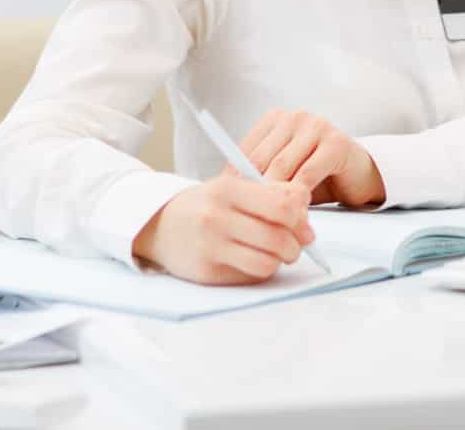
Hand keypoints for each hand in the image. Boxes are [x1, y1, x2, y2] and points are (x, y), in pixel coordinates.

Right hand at [130, 174, 314, 285]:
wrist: (159, 224)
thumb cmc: (206, 204)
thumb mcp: (234, 187)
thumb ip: (272, 191)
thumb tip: (305, 204)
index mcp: (228, 188)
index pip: (283, 206)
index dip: (301, 217)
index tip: (303, 222)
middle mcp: (217, 217)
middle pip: (279, 238)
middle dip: (297, 245)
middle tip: (296, 244)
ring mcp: (210, 247)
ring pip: (268, 263)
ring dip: (281, 261)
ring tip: (277, 253)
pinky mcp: (207, 272)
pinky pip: (251, 277)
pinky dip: (261, 270)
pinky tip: (255, 260)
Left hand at [240, 108, 386, 208]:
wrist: (357, 174)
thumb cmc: (315, 174)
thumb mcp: (283, 172)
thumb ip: (260, 174)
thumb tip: (225, 190)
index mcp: (276, 119)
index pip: (247, 149)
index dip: (235, 178)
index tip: (227, 202)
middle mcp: (295, 117)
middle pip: (264, 159)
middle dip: (254, 191)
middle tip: (246, 217)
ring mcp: (317, 126)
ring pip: (284, 167)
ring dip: (275, 196)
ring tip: (268, 220)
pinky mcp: (336, 142)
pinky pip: (308, 173)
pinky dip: (298, 195)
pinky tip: (293, 212)